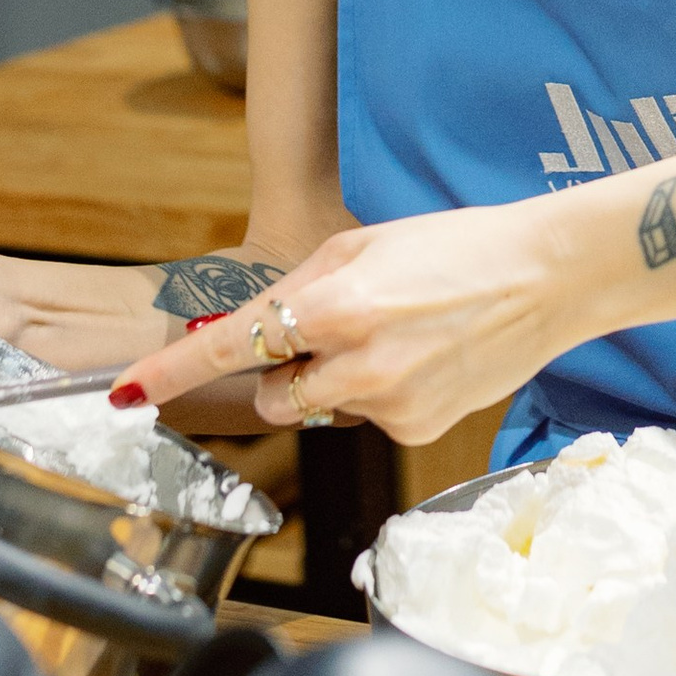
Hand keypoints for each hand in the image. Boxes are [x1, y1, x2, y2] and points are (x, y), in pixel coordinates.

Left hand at [114, 199, 598, 445]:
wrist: (548, 276)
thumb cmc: (456, 248)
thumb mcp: (362, 244)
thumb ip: (296, 291)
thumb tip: (250, 334)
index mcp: (338, 305)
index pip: (235, 346)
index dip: (173, 370)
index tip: (127, 389)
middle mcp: (360, 364)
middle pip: (274, 395)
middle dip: (285, 371)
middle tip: (336, 331)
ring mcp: (392, 406)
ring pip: (321, 410)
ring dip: (337, 382)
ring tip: (397, 338)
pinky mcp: (418, 431)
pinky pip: (367, 421)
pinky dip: (381, 397)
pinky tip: (423, 361)